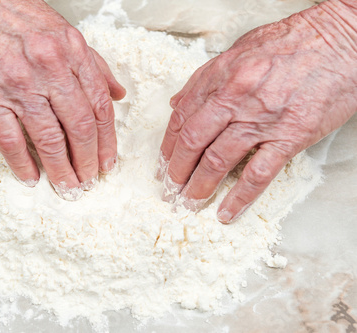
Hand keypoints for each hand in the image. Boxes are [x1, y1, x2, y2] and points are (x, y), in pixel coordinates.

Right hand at [0, 0, 125, 199]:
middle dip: (87, 161)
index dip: (107, 140)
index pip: (99, 106)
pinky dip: (22, 164)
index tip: (107, 161)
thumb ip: (94, 65)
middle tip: (89, 180)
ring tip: (68, 186)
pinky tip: (31, 178)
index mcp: (71, 52)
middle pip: (79, 127)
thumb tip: (117, 93)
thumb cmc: (12, 15)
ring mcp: (18, 86)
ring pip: (48, 138)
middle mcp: (48, 69)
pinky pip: (9, 139)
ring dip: (61, 169)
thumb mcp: (64, 31)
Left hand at [158, 0, 356, 222]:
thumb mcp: (239, 51)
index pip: (181, 118)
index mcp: (221, 77)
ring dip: (200, 187)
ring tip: (190, 203)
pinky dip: (239, 197)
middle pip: (193, 142)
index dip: (168, 146)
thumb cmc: (291, 44)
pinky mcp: (290, 136)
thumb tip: (178, 103)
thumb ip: (205, 79)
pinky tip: (227, 212)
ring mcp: (263, 119)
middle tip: (170, 189)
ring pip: (218, 161)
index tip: (162, 164)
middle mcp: (236, 98)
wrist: (341, 41)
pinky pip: (259, 174)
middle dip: (176, 171)